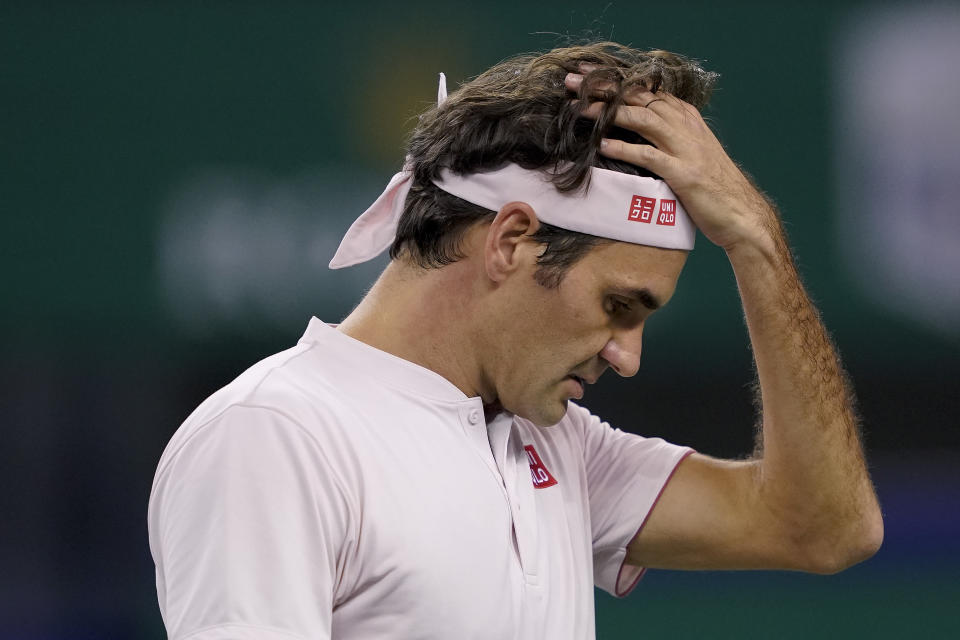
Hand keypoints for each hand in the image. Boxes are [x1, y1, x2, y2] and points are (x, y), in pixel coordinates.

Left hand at [565, 70, 775, 251]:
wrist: (742, 214)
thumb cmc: (713, 189)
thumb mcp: (692, 154)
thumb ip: (670, 139)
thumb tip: (637, 133)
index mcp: (688, 120)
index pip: (648, 92)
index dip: (616, 81)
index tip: (589, 73)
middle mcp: (687, 128)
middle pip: (641, 99)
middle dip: (605, 88)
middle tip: (573, 80)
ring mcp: (686, 149)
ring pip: (643, 120)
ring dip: (609, 112)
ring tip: (580, 108)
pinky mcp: (684, 173)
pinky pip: (649, 156)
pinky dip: (625, 149)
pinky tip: (602, 145)